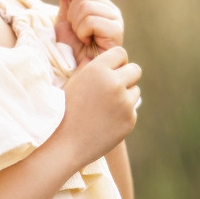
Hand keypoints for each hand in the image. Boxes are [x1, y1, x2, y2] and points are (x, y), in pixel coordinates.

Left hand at [54, 0, 123, 66]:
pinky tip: (88, 43)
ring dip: (76, 25)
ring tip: (82, 38)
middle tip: (77, 31)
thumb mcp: (65, 20)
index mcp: (102, 3)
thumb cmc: (72, 49)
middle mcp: (111, 9)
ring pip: (86, 6)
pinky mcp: (116, 31)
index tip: (72, 14)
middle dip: (72, 14)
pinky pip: (91, 20)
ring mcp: (116, 19)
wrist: (77, 71)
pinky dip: (82, 32)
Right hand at [57, 45, 141, 167]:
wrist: (65, 145)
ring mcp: (124, 103)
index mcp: (97, 70)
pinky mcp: (130, 120)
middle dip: (126, 76)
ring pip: (135, 90)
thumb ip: (87, 67)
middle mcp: (114, 83)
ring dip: (126, 95)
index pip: (121, 53)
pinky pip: (132, 110)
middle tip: (113, 87)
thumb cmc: (63, 111)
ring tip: (105, 107)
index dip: (116, 61)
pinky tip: (106, 122)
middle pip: (135, 70)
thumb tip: (94, 55)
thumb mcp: (72, 83)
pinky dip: (123, 114)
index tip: (111, 70)